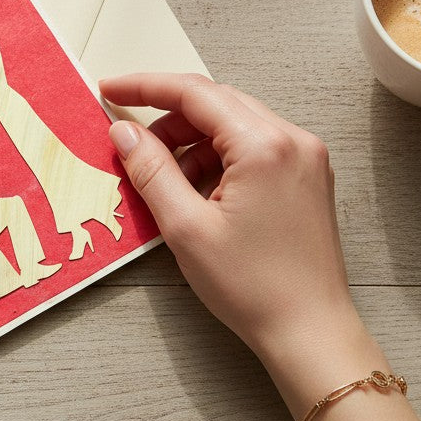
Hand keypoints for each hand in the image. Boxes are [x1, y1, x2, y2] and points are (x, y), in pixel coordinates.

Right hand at [99, 73, 361, 367]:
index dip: (145, 86)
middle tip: (129, 139)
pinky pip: (252, 145)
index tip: (110, 89)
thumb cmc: (254, 287)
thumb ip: (149, 169)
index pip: (194, 93)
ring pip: (232, 122)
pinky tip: (197, 189)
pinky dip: (217, 156)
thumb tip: (124, 131)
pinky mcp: (305, 175)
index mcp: (264, 146)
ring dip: (191, 139)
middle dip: (167, 117)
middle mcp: (292, 140)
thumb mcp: (184, 227)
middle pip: (215, 102)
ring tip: (165, 179)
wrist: (310, 333)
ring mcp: (304, 156)